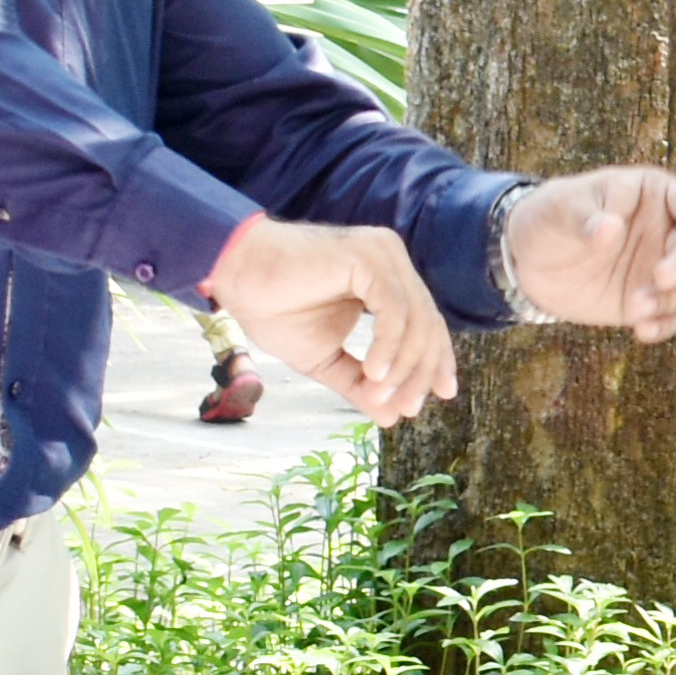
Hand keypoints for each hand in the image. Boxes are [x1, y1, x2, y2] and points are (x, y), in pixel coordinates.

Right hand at [206, 215, 455, 421]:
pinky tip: (374, 373)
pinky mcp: (366, 258)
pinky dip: (388, 347)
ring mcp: (381, 255)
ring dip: (403, 366)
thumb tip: (392, 418)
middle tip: (408, 408)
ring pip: (415, 320)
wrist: (233, 276)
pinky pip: (394, 311)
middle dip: (422, 371)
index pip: (426, 322)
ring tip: (381, 396)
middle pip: (427, 323)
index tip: (442, 395)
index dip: (436, 360)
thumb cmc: (272, 307)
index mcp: (386, 278)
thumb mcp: (325, 359)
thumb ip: (360, 384)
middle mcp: (390, 260)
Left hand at [493, 166, 675, 334]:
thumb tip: (611, 229)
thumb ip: (584, 218)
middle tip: (661, 278)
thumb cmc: (547, 218)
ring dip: (667, 300)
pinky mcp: (645, 300)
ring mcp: (655, 268)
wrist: (527, 261)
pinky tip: (642, 331)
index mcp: (651, 196)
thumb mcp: (557, 210)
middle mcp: (663, 232)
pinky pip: (667, 316)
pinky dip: (661, 325)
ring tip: (635, 309)